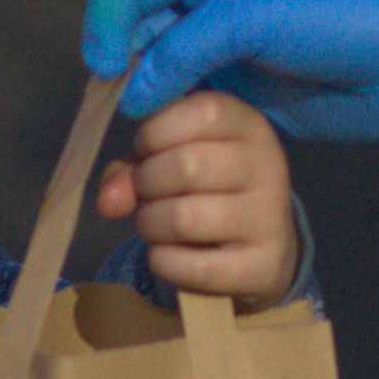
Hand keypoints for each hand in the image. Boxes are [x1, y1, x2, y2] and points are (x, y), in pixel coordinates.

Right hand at [85, 0, 378, 141]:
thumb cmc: (341, 13)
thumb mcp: (253, 15)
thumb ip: (183, 49)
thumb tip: (131, 95)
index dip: (106, 24)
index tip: (107, 73)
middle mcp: (212, 2)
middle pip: (137, 33)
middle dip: (119, 71)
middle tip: (119, 116)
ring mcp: (231, 50)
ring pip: (160, 77)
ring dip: (145, 107)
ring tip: (143, 143)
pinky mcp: (250, 94)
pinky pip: (194, 109)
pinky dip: (175, 129)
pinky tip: (170, 151)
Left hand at [97, 90, 302, 303]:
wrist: (263, 249)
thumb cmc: (208, 189)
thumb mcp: (173, 159)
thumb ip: (135, 166)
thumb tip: (109, 201)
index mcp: (250, 126)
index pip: (205, 112)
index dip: (157, 131)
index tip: (148, 149)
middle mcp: (268, 167)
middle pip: (188, 165)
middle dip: (146, 182)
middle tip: (147, 194)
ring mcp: (269, 219)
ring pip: (185, 218)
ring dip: (151, 224)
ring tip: (155, 224)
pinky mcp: (261, 266)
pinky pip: (192, 266)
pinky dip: (164, 261)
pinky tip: (169, 254)